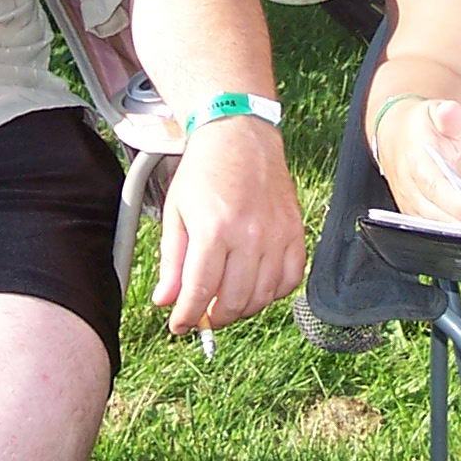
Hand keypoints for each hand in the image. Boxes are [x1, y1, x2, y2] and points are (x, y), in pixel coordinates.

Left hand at [148, 116, 305, 336]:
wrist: (240, 135)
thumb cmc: (205, 170)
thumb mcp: (176, 212)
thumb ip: (172, 261)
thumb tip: (165, 300)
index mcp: (213, 230)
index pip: (200, 292)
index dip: (188, 317)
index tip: (180, 326)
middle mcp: (249, 236)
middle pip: (234, 302)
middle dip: (214, 318)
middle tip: (203, 314)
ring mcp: (276, 235)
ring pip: (262, 297)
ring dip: (242, 309)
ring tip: (226, 301)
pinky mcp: (295, 232)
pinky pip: (290, 280)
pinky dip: (273, 293)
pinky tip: (255, 287)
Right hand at [373, 95, 460, 225]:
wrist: (397, 132)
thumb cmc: (422, 126)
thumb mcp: (436, 112)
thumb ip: (448, 115)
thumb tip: (450, 112)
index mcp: (414, 160)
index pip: (434, 186)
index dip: (454, 204)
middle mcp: (406, 183)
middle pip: (430, 211)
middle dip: (457, 225)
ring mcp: (406, 199)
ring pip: (426, 223)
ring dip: (451, 233)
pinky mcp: (410, 209)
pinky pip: (425, 226)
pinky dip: (444, 234)